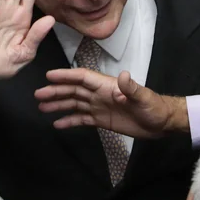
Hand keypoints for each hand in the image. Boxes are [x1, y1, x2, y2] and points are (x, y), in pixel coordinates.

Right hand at [35, 69, 186, 139]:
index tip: (49, 76)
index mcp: (107, 86)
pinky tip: (57, 124)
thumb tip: (122, 75)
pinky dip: (69, 120)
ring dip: (58, 104)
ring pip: (74, 103)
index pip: (82, 78)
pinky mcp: (101, 120)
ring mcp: (99, 107)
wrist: (161, 123)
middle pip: (74, 90)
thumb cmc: (154, 107)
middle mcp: (100, 94)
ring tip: (41, 107)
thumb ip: (131, 87)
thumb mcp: (143, 97)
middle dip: (56, 91)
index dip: (66, 76)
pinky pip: (81, 119)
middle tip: (38, 94)